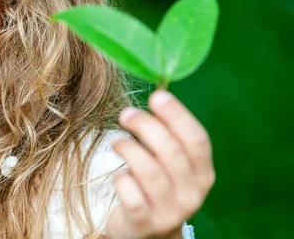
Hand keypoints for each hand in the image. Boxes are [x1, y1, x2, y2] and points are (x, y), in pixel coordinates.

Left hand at [105, 90, 214, 238]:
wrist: (148, 233)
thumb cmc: (156, 185)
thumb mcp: (169, 163)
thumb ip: (167, 135)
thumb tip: (157, 94)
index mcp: (203, 173)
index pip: (196, 139)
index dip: (177, 115)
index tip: (156, 96)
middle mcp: (192, 193)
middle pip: (170, 151)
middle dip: (145, 125)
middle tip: (125, 114)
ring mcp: (170, 211)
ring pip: (149, 171)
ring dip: (128, 148)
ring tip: (115, 140)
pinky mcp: (145, 222)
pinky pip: (131, 194)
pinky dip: (121, 178)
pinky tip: (118, 172)